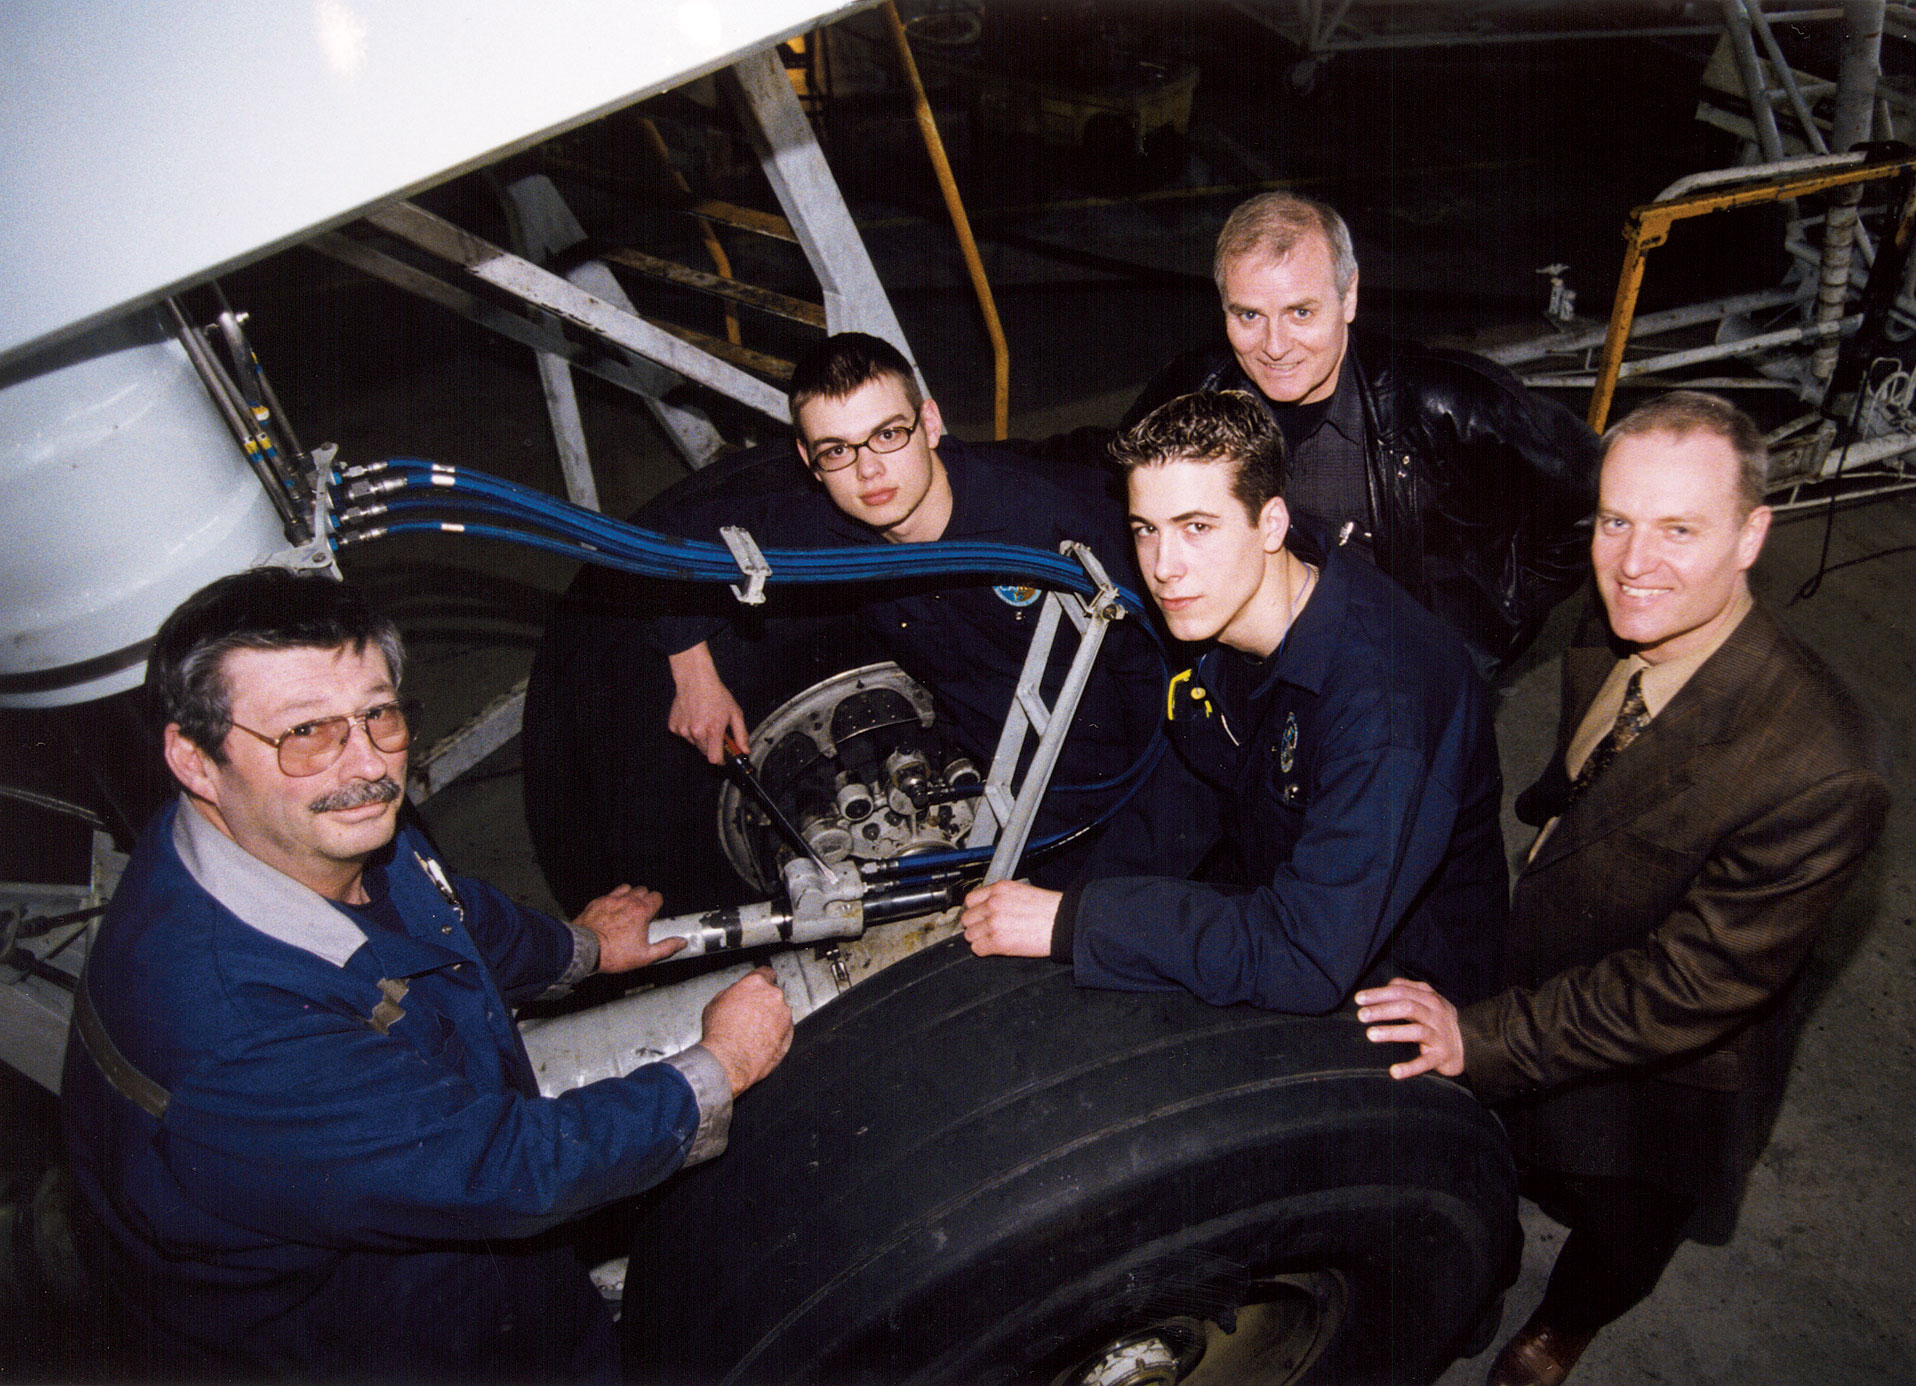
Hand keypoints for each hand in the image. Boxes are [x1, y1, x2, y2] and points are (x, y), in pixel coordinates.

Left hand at [575, 884, 684, 972]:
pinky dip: (613, 900)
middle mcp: (627, 901)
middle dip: (644, 900)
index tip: (653, 917)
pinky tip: (611, 912)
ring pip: (626, 888)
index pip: (656, 897)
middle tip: (641, 915)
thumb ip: (666, 947)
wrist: (585, 950)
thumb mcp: (645, 956)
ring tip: (626, 910)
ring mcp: (611, 899)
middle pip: (642, 890)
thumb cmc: (613, 954)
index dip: (657, 906)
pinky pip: (609, 894)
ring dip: (629, 896)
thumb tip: (681, 942)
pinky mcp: (597, 902)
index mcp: (641, 911)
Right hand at [667, 642, 749, 764]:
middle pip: (705, 752)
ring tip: (703, 720)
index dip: (721, 759)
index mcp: (713, 730)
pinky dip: (688, 730)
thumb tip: (745, 750)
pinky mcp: (674, 726)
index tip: (724, 755)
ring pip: (694, 743)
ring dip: (700, 737)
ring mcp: (683, 730)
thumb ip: (741, 734)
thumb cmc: (716, 694)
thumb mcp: (735, 713)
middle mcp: (696, 732)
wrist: (695, 680)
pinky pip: (683, 735)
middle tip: (716, 732)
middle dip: (712, 746)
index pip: (715, 759)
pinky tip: (693, 717)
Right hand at [698, 968, 793, 1096]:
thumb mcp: (716, 1003)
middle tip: (749, 1015)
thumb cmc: (720, 1033)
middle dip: (763, 1002)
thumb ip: (732, 992)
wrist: (728, 1060)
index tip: (761, 984)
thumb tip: (737, 993)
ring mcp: (784, 1015)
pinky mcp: (789, 1033)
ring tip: (752, 1032)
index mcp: (755, 983)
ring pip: (779, 1012)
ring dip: (770, 1019)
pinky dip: (775, 1033)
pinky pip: (784, 1029)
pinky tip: (760, 1041)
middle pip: (772, 994)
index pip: (765, 973)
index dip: (761, 979)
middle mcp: (773, 996)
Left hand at [961, 880, 1060, 957]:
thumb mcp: (1021, 892)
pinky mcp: (998, 942)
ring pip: (969, 935)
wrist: (1063, 922)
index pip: (970, 900)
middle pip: (967, 918)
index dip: (975, 910)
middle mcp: (993, 904)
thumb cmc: (1049, 909)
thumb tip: (988, 906)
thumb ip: (1001, 897)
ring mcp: (993, 923)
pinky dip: (984, 950)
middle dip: (976, 925)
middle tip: (987, 930)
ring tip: (993, 940)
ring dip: (979, 939)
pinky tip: (995, 948)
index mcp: (999, 889)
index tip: (980, 916)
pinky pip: (977, 949)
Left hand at [1354, 978, 1464, 1079]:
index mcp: (1429, 998)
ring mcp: (1440, 1035)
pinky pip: (1425, 1062)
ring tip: (1370, 1034)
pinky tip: (1394, 1072)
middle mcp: (1436, 1014)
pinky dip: (1410, 1067)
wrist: (1471, 1043)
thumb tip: (1386, 985)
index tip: (1359, 999)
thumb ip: (1408, 989)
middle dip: (1382, 1010)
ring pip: (1416, 1031)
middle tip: (1361, 1015)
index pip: (1401, 991)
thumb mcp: (1428, 1000)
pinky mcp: (1442, 1056)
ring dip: (1392, 1032)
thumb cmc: (1439, 1020)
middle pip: (1407, 1007)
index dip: (1379, 994)